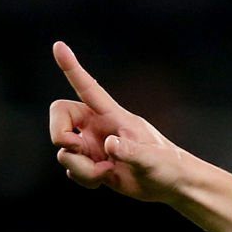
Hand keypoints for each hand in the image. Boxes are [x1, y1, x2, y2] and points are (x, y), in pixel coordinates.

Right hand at [48, 41, 186, 201]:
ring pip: (64, 151)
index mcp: (113, 116)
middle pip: (59, 116)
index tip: (59, 45)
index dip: (72, 68)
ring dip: (80, 167)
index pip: (88, 88)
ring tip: (107, 173)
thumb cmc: (169, 165)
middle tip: (75, 148)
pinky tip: (103, 181)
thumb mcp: (152, 160)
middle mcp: (98, 127)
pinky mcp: (92, 164)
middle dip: (58, 134)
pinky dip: (83, 178)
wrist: (173, 186)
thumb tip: (110, 144)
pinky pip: (72, 169)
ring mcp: (93, 145)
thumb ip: (131, 152)